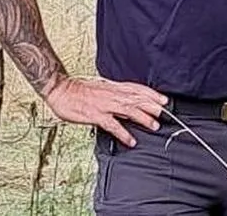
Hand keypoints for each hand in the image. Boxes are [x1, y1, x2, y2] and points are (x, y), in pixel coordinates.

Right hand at [44, 76, 168, 147]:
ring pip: (128, 110)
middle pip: (136, 99)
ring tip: (154, 126)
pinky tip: (131, 140)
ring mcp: (104, 104)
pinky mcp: (95, 114)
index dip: (151, 94)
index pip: (136, 89)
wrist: (60, 89)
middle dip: (152, 106)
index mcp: (112, 87)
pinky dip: (123, 133)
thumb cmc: (78, 89)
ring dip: (143, 118)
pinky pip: (112, 125)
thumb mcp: (100, 87)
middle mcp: (111, 94)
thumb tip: (127, 101)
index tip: (164, 100)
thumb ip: (113, 93)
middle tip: (165, 113)